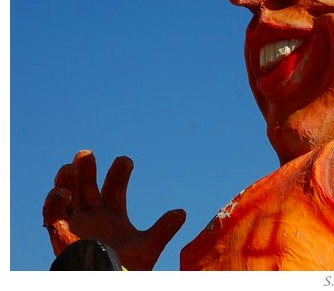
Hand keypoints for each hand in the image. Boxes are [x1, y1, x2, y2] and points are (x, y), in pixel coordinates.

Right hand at [43, 150, 185, 269]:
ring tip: (71, 167)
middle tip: (87, 153)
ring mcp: (76, 223)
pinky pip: (51, 214)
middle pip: (87, 186)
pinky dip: (53, 201)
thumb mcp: (148, 247)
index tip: (126, 160)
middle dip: (86, 169)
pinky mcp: (60, 234)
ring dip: (66, 179)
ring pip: (67, 195)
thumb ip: (163, 229)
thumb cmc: (127, 269)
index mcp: (113, 215)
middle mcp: (93, 215)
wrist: (108, 283)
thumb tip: (182, 213)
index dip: (119, 172)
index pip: (114, 187)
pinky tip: (62, 193)